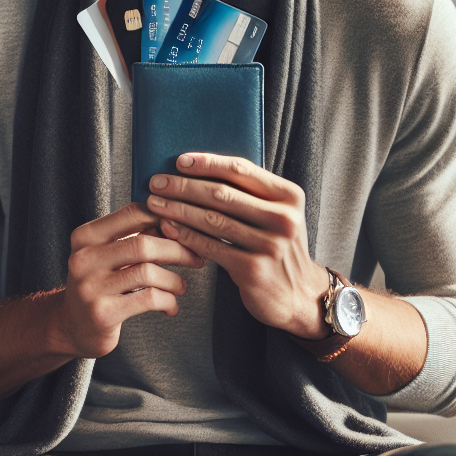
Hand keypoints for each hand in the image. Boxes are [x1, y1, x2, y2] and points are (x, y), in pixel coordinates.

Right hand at [56, 201, 206, 358]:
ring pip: (148, 272)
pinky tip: (171, 306)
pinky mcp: (102, 313)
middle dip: (177, 250)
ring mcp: (91, 286)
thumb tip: (176, 223)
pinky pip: (148, 298)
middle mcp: (84, 258)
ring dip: (174, 279)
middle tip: (195, 258)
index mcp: (86, 236)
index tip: (183, 229)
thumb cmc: (99, 283)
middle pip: (143, 244)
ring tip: (181, 286)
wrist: (71, 326)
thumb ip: (135, 236)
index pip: (132, 213)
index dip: (164, 218)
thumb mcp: (108, 254)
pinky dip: (167, 300)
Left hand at [146, 154, 329, 339]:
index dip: (207, 163)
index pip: (241, 170)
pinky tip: (168, 228)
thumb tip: (200, 170)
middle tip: (157, 181)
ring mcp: (270, 245)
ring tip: (155, 203)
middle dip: (184, 186)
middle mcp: (283, 218)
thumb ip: (251, 193)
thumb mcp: (278, 214)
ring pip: (213, 220)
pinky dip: (186, 235)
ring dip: (179, 209)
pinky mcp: (253, 270)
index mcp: (289, 196)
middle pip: (223, 194)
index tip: (180, 161)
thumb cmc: (279, 246)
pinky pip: (211, 247)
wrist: (299, 295)